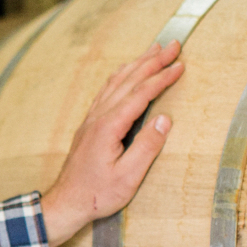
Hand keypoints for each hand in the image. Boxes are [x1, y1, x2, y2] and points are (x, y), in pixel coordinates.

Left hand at [39, 40, 183, 246]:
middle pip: (128, 81)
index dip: (161, 78)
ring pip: (115, 83)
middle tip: (173, 44)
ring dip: (136, 64)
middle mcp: (97, 118)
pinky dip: (120, 77)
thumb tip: (165, 119)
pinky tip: (125, 73)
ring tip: (153, 49)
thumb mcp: (128, 177)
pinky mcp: (88, 126)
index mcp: (108, 127)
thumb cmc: (97, 194)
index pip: (140, 94)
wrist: (65, 202)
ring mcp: (90, 120)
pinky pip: (105, 92)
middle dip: (151, 61)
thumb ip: (147, 147)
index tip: (181, 64)